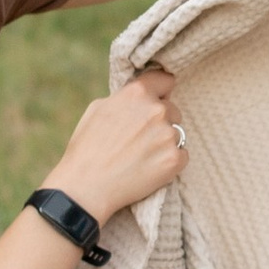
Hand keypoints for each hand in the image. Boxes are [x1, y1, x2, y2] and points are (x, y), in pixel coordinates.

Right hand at [48, 67, 187, 227]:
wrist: (86, 188)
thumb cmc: (86, 149)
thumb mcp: (97, 109)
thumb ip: (124, 98)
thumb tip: (140, 96)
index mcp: (137, 94)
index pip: (165, 80)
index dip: (161, 91)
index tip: (158, 99)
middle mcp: (156, 110)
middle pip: (173, 110)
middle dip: (161, 121)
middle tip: (139, 139)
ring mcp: (168, 135)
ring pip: (177, 133)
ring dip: (164, 142)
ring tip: (141, 156)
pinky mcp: (175, 159)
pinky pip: (182, 155)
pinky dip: (169, 161)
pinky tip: (148, 168)